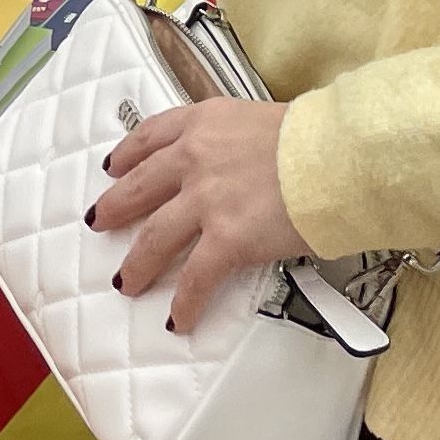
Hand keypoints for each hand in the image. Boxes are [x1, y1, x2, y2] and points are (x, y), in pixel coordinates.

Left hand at [88, 97, 309, 332]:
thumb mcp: (264, 120)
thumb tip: (242, 163)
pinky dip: (185, 301)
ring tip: (126, 282)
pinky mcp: (227, 238)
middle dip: (116, 208)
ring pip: (156, 236)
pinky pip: (196, 277)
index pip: (152, 135)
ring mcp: (206, 199)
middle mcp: (195, 157)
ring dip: (139, 263)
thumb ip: (239, 140)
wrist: (339, 157)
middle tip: (100, 223)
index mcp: (205, 121)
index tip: (114, 167)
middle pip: (141, 187)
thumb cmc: (317, 139)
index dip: (128, 154)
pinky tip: (178, 319)